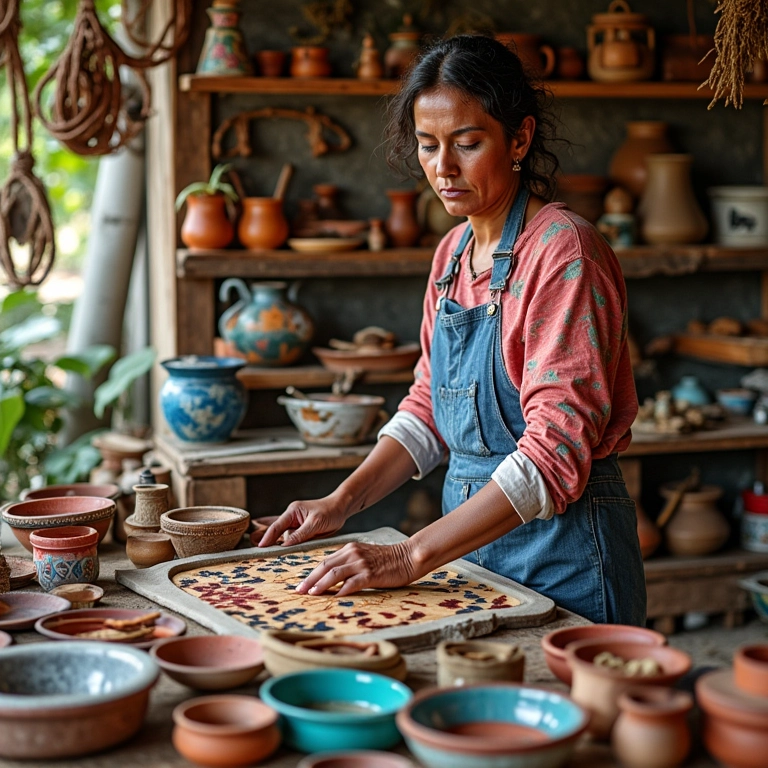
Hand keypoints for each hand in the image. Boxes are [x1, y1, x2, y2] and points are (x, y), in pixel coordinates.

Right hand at [257, 496, 348, 547]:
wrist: (341, 509)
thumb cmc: (330, 511)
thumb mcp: (316, 523)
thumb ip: (300, 534)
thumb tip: (285, 545)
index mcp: (292, 511)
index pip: (277, 526)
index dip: (267, 537)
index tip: (260, 548)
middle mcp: (292, 518)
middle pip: (279, 533)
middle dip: (272, 543)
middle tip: (262, 554)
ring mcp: (297, 526)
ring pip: (287, 540)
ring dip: (285, 547)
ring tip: (276, 556)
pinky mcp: (303, 532)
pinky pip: (295, 542)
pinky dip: (294, 548)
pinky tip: (291, 554)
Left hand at [295, 540, 415, 595]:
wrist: (408, 557)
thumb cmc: (388, 560)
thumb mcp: (365, 556)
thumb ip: (350, 564)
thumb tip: (334, 580)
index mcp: (350, 549)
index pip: (325, 562)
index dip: (312, 574)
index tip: (303, 584)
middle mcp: (353, 553)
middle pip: (325, 566)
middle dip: (310, 580)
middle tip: (299, 591)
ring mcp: (361, 563)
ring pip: (334, 574)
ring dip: (320, 585)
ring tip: (311, 595)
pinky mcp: (370, 574)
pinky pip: (351, 584)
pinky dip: (340, 592)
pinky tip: (334, 599)